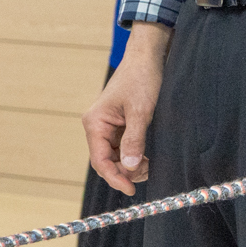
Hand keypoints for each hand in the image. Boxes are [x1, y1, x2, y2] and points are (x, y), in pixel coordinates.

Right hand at [85, 23, 170, 193]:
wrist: (147, 57)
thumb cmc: (142, 79)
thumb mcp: (141, 111)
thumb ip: (134, 140)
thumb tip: (130, 167)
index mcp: (95, 123)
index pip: (100, 160)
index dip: (114, 177)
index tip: (130, 189)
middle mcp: (96, 127)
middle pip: (105, 161)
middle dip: (124, 171)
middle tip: (147, 173)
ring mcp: (106, 126)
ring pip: (114, 156)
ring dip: (130, 165)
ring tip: (150, 163)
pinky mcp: (117, 124)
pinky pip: (121, 147)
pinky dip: (133, 155)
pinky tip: (146, 155)